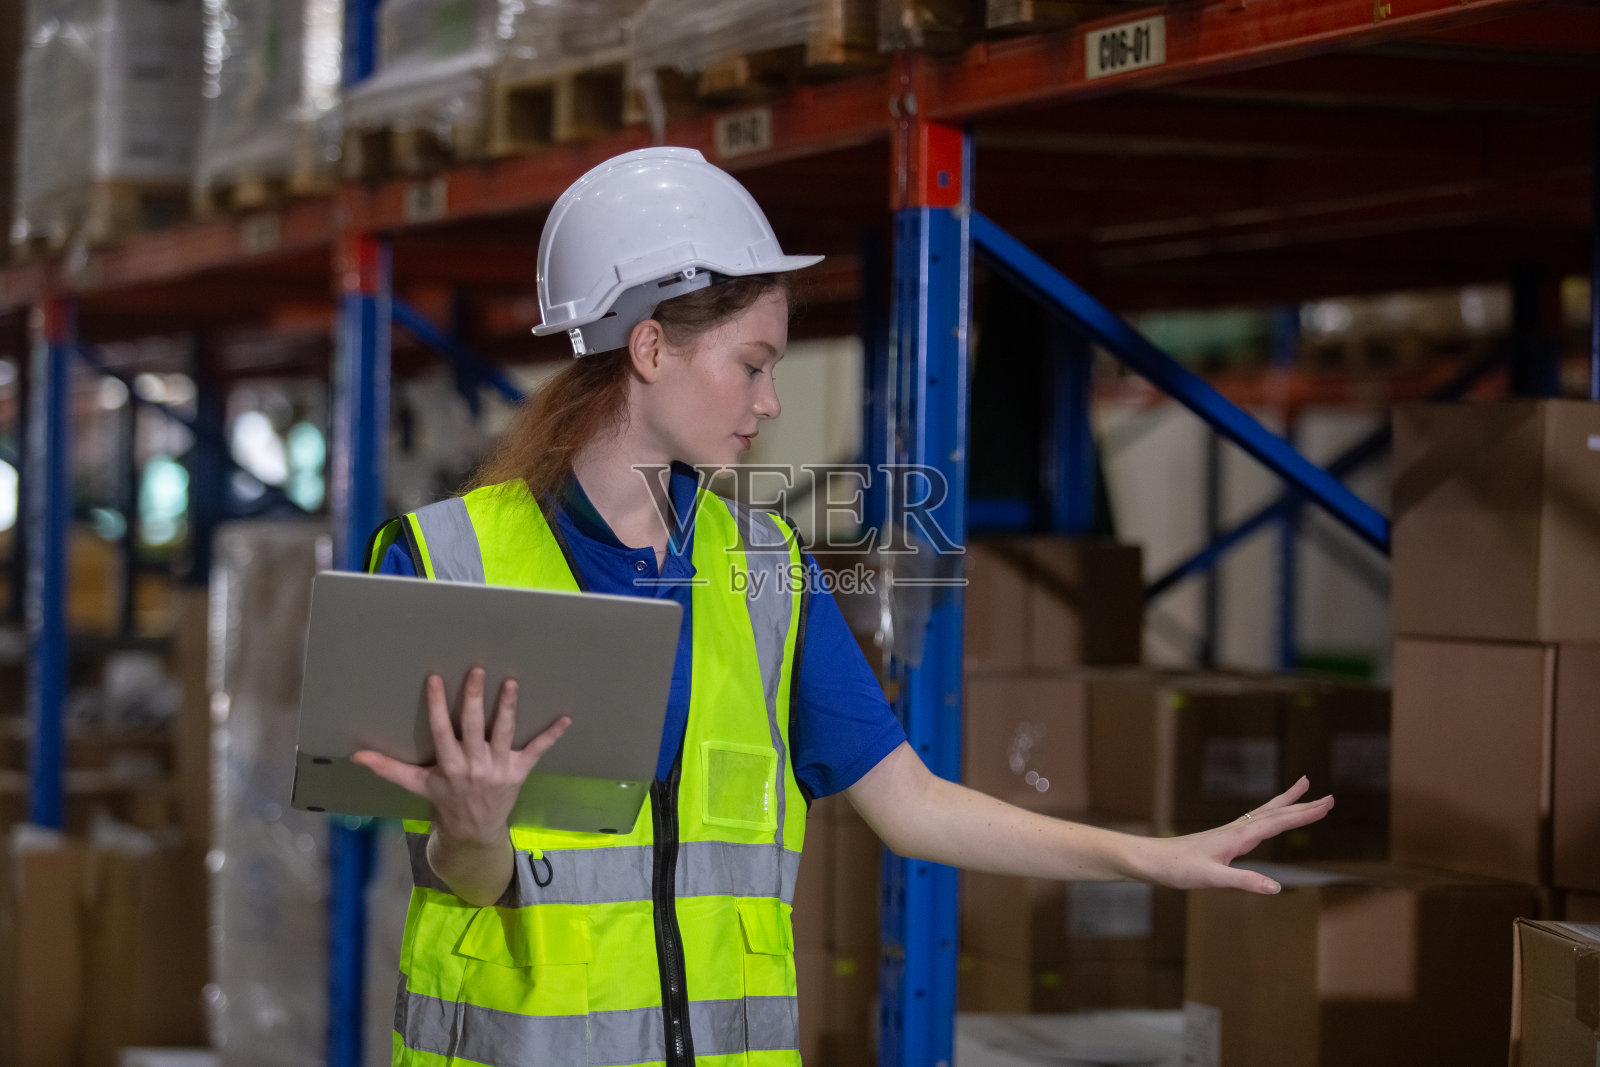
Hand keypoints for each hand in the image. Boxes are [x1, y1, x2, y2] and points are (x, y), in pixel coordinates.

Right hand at [351, 667, 570, 844]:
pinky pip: (537, 751)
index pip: (441, 730)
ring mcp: (498, 768)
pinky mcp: (519, 771)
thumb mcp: (416, 784)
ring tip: (512, 683)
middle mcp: (474, 765)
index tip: (435, 678)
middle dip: (475, 698)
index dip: (437, 705)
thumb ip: (388, 768)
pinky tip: (565, 718)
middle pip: (474, 727)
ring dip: (509, 708)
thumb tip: (356, 755)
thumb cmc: (444, 800)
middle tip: (478, 671)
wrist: (474, 831)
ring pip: (505, 733)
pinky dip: (552, 735)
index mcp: (448, 765)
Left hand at [1147, 776, 1334, 893]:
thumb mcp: (1212, 879)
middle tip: (1329, 797)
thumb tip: (1276, 887)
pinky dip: (1271, 814)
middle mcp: (1237, 829)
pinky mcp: (1225, 837)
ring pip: (1266, 813)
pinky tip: (1271, 817)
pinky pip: (1256, 821)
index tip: (1327, 804)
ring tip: (1303, 788)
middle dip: (1303, 805)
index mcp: (1239, 837)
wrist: (1154, 860)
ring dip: (1287, 803)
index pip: (1278, 822)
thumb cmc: (1179, 869)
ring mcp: (1231, 831)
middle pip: (1276, 813)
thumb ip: (1244, 881)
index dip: (1304, 814)